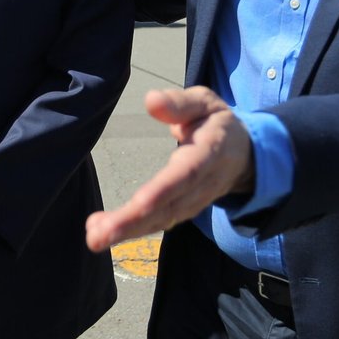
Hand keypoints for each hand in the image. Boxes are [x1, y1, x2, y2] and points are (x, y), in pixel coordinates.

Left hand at [86, 87, 253, 251]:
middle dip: (133, 222)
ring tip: (94, 237)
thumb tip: (151, 100)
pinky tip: (101, 233)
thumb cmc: (216, 123)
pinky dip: (130, 231)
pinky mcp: (182, 211)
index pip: (187, 174)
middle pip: (169, 206)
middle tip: (98, 235)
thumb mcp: (205, 102)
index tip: (139, 203)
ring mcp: (193, 202)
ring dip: (127, 231)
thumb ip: (180, 103)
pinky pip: (156, 223)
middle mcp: (203, 184)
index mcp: (210, 151)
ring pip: (160, 220)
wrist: (244, 154)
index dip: (164, 189)